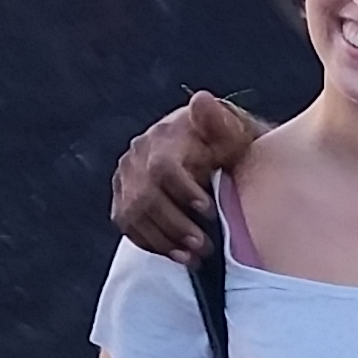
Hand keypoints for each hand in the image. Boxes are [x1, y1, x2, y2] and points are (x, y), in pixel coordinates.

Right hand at [113, 92, 259, 262]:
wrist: (212, 152)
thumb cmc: (228, 144)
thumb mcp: (234, 131)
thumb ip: (221, 121)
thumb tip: (201, 101)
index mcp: (165, 136)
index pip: (163, 167)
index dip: (183, 191)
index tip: (207, 210)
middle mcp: (138, 155)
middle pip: (145, 196)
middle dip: (174, 224)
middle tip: (203, 245)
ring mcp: (127, 178)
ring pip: (133, 215)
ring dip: (163, 240)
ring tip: (193, 256)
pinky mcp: (123, 198)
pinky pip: (128, 225)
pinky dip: (151, 243)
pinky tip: (176, 256)